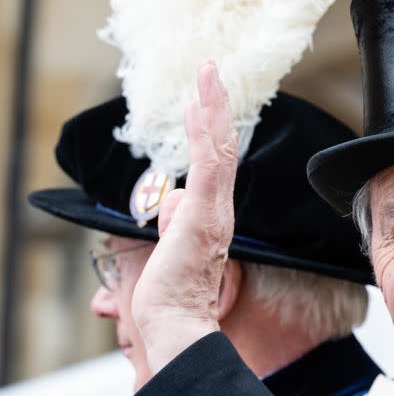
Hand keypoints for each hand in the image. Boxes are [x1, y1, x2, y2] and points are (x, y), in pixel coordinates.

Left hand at [131, 62, 237, 375]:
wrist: (175, 323)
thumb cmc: (170, 297)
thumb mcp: (167, 250)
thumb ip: (173, 222)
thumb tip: (171, 202)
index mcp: (212, 219)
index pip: (216, 165)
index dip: (212, 130)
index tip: (205, 101)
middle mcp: (219, 210)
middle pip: (223, 148)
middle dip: (216, 107)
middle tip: (210, 72)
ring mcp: (214, 210)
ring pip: (219, 148)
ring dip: (212, 107)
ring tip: (206, 73)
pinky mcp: (204, 212)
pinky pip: (210, 161)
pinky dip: (206, 129)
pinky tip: (198, 102)